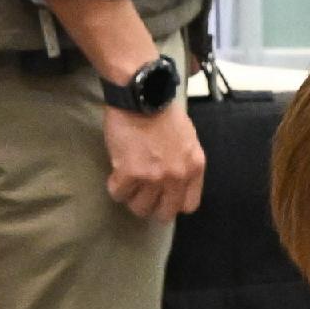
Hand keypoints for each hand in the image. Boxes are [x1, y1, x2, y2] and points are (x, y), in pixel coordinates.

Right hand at [102, 100, 205, 221]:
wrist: (142, 95)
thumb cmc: (164, 111)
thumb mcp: (188, 139)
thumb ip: (184, 162)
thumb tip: (175, 180)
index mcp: (194, 167)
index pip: (189, 205)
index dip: (173, 203)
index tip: (164, 197)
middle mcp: (177, 176)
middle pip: (164, 213)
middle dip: (152, 207)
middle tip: (142, 195)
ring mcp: (153, 177)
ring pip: (139, 208)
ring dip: (132, 198)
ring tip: (128, 183)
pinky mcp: (129, 173)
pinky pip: (118, 194)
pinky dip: (115, 187)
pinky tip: (116, 175)